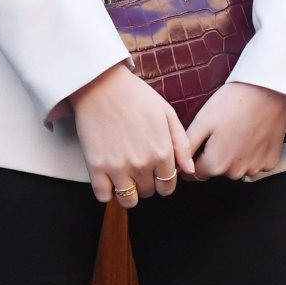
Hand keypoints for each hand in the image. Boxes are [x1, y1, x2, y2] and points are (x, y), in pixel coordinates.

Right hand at [69, 64, 195, 204]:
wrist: (101, 84)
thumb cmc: (136, 96)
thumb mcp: (167, 114)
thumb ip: (181, 144)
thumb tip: (189, 170)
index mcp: (162, 152)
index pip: (168, 186)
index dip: (163, 182)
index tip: (156, 173)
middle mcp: (141, 164)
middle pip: (148, 192)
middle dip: (147, 184)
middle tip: (139, 168)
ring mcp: (117, 167)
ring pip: (128, 200)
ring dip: (129, 192)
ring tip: (124, 177)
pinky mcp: (96, 166)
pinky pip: (103, 196)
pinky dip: (107, 192)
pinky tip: (108, 178)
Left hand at [185, 81, 285, 181]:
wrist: (268, 91)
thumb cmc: (234, 102)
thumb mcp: (202, 121)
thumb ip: (187, 148)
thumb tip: (179, 166)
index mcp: (216, 164)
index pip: (195, 174)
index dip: (194, 158)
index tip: (201, 143)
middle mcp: (236, 172)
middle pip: (217, 171)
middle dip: (215, 156)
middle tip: (221, 131)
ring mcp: (255, 169)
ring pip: (236, 168)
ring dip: (233, 156)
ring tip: (237, 131)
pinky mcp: (270, 162)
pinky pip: (254, 163)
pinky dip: (251, 154)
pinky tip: (251, 135)